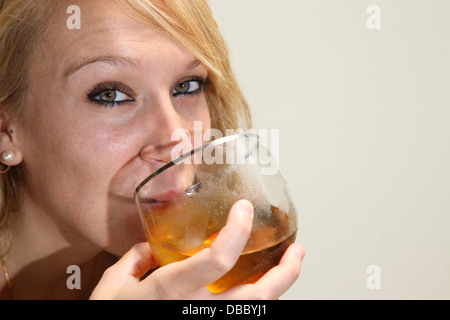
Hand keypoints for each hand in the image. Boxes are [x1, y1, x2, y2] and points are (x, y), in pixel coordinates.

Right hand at [90, 200, 304, 299]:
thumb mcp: (112, 288)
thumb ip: (134, 260)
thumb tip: (150, 248)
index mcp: (169, 292)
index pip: (216, 261)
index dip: (237, 232)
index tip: (243, 210)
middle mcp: (195, 311)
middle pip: (255, 296)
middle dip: (283, 272)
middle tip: (297, 250)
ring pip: (255, 310)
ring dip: (279, 287)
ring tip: (290, 266)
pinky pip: (243, 315)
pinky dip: (258, 300)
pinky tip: (263, 289)